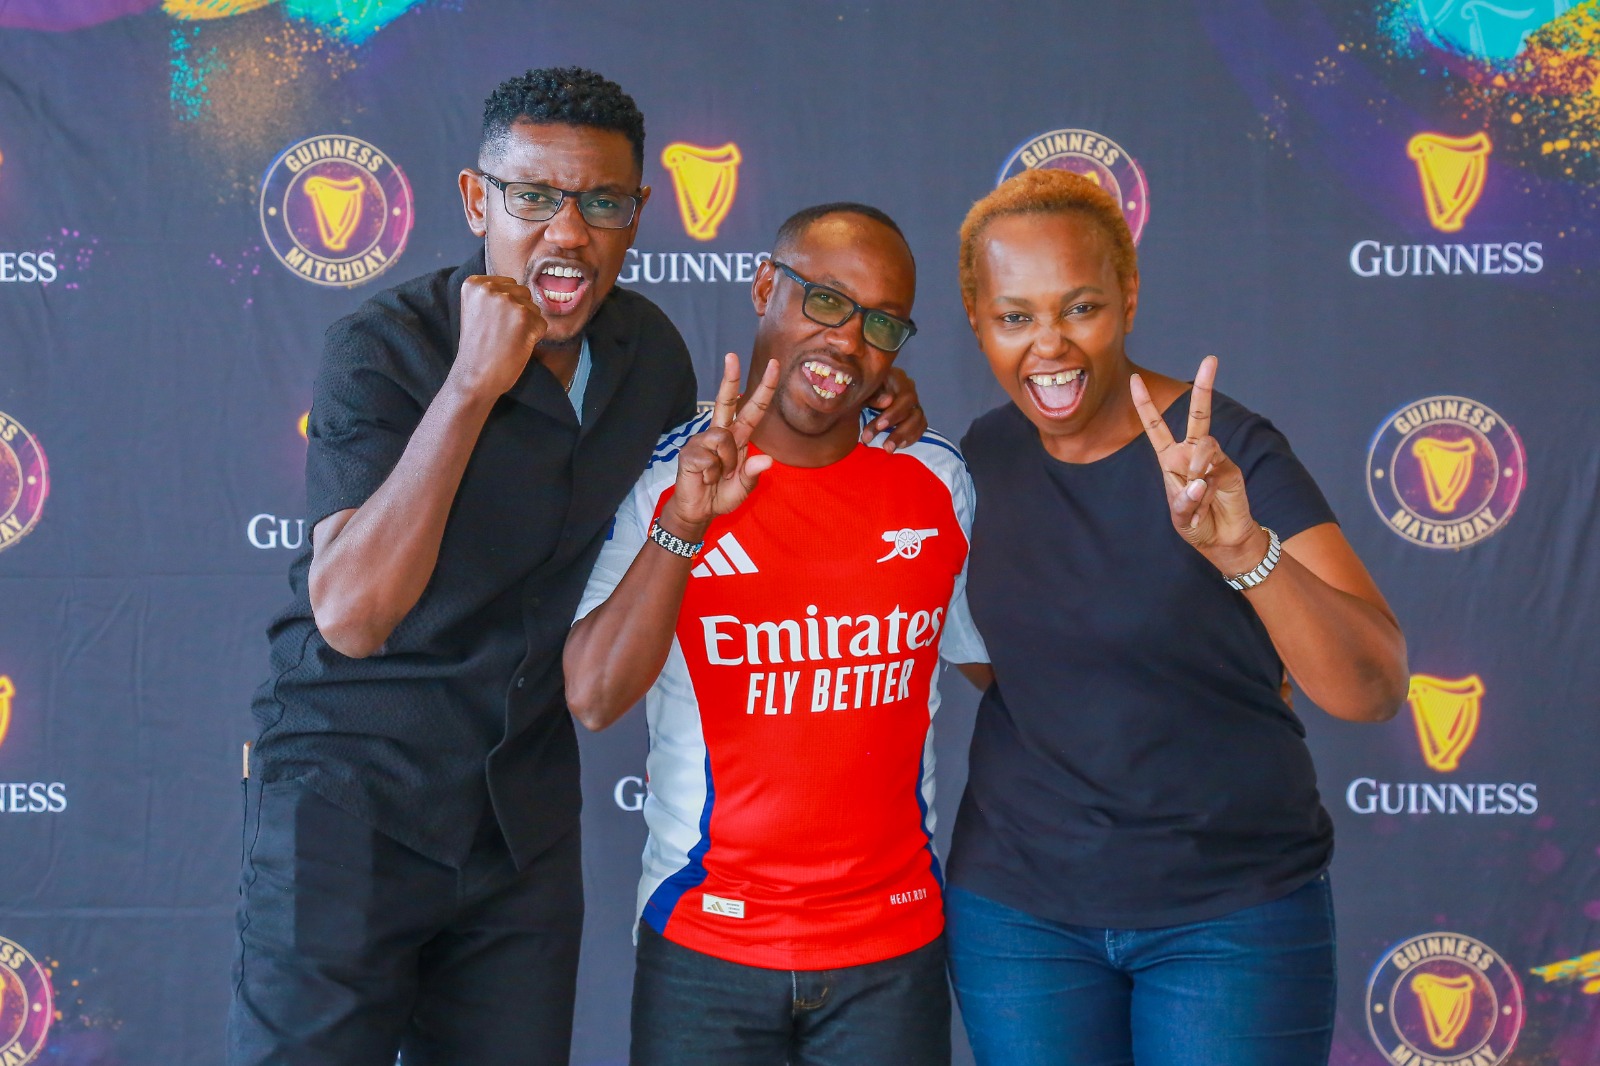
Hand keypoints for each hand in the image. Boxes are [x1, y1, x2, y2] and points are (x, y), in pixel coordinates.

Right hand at [452, 275, 547, 398]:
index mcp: (474, 284)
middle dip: (518, 313)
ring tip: (507, 340)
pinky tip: (516, 346)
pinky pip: (542, 324)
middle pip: (523, 293)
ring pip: (534, 308)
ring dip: (527, 325)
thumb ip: (494, 295)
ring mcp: (506, 301)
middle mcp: (489, 288)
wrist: (474, 376)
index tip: (491, 323)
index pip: (508, 285)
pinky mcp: (523, 316)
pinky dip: (534, 337)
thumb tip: (523, 290)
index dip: (506, 307)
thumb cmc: (479, 347)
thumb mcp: (477, 310)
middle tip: (500, 333)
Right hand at [659, 354, 778, 541]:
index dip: (764, 388)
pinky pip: (709, 457)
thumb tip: (766, 460)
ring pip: (722, 439)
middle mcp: (720, 434)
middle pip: (726, 401)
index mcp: (737, 438)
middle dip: (729, 378)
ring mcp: (702, 441)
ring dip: (725, 463)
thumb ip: (753, 474)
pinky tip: (704, 478)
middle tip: (732, 355)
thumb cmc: (720, 495)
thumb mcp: (744, 488)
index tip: (773, 365)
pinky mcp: (689, 452)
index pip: (753, 409)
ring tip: (717, 476)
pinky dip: (711, 473)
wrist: (698, 511)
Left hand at [860, 366, 928, 452]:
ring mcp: (913, 402)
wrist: (860, 396)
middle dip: (898, 429)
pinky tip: (898, 446)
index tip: (880, 426)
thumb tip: (887, 401)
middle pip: (912, 408)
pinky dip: (911, 437)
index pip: (904, 395)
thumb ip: (874, 395)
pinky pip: (920, 427)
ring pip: (918, 419)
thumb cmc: (861, 391)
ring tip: (888, 449)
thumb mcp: (863, 392)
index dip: (894, 413)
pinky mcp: (915, 415)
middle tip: (884, 444)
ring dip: (903, 436)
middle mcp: (909, 388)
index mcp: (896, 377)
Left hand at [1130, 355, 1264, 572]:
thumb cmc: (1195, 526)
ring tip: (1197, 494)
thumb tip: (1198, 478)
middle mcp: (1191, 453)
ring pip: (1203, 445)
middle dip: (1204, 387)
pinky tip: (1206, 498)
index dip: (1145, 404)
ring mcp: (1212, 459)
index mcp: (1170, 460)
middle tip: (1211, 359)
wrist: (1223, 540)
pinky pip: (1214, 464)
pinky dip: (1206, 483)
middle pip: (1196, 414)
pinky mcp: (1229, 468)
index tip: (1135, 378)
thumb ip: (1184, 499)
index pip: (1155, 427)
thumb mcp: (1179, 516)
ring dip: (1196, 470)